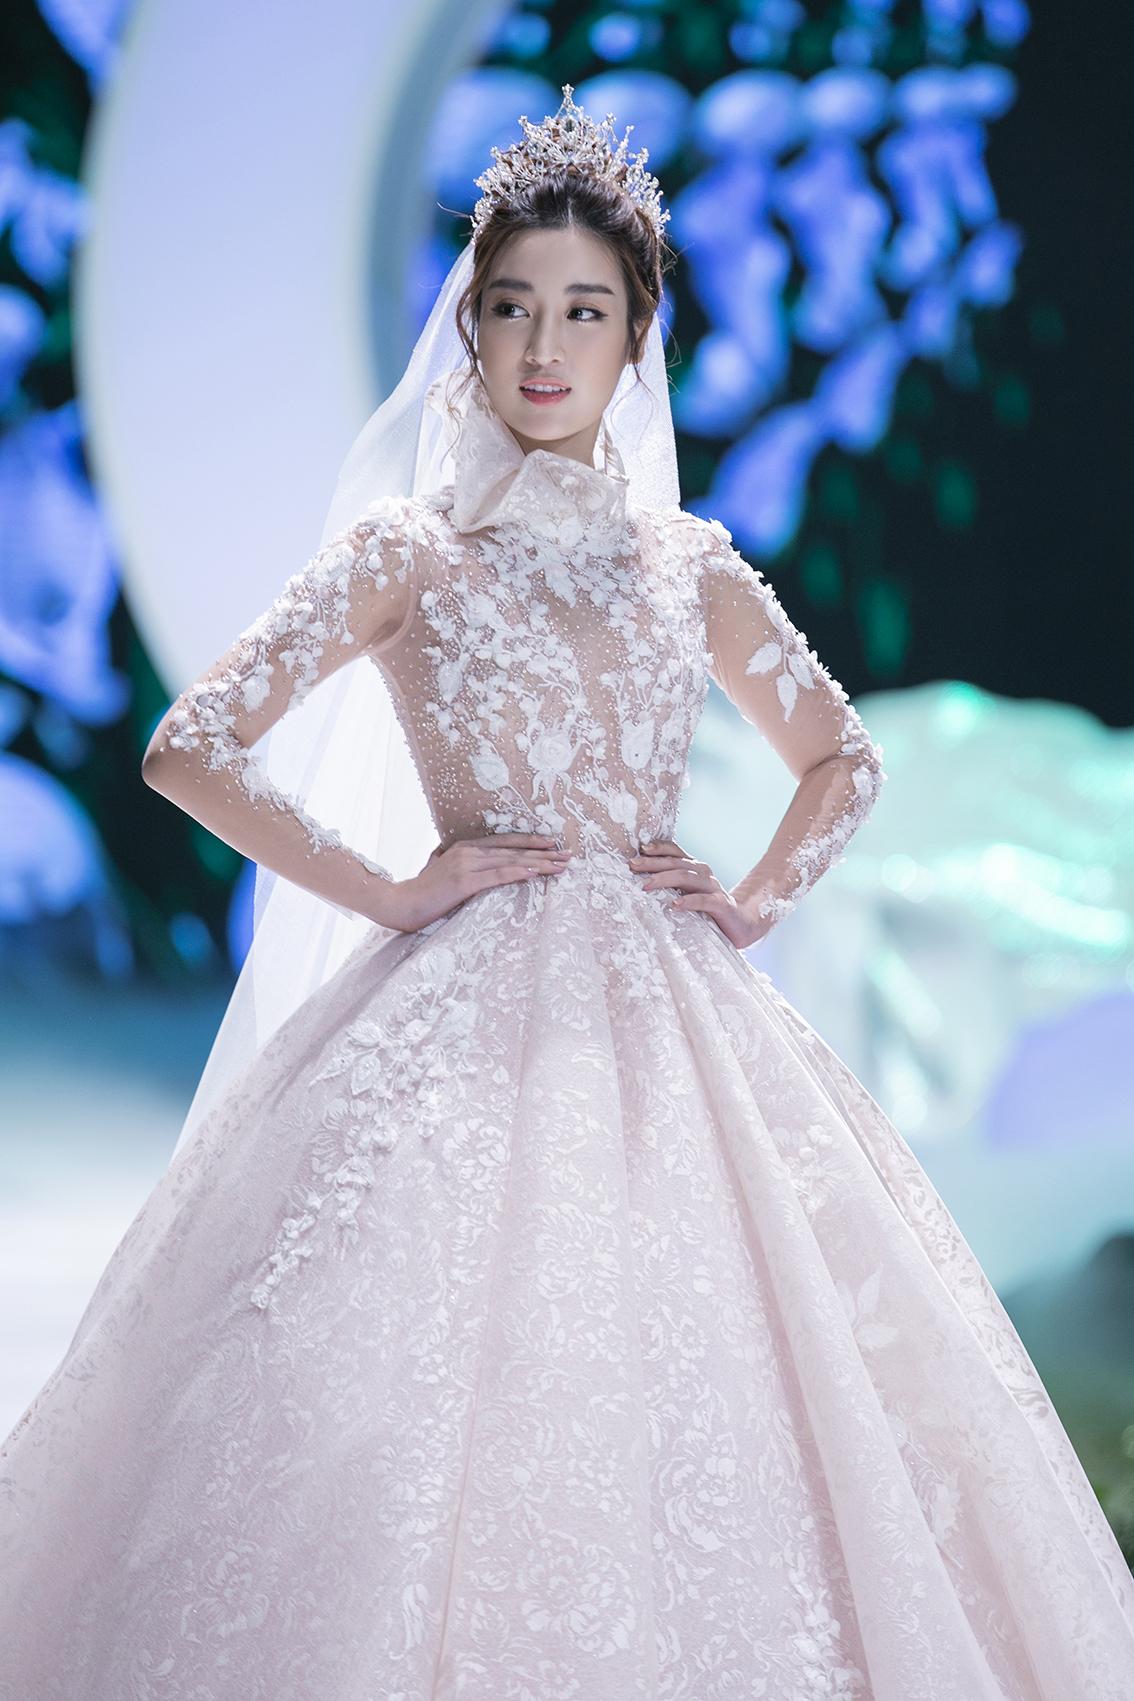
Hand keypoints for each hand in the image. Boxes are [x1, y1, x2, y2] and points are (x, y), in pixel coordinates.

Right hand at [380, 832, 573, 932]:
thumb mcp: (441, 870)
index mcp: (464, 847)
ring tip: (561, 866)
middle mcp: (468, 851)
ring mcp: (466, 864)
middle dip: (544, 853)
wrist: (401, 904)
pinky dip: (519, 872)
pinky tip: (536, 872)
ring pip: (511, 861)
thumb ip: (456, 863)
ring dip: (539, 863)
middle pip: (513, 849)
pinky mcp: (464, 881)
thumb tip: (466, 863)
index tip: (553, 845)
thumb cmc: (422, 893)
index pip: (505, 842)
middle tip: (568, 855)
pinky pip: (498, 875)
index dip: (531, 842)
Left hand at [628, 839, 772, 950]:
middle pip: (676, 862)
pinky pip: (703, 901)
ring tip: (645, 885)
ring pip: (686, 877)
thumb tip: (640, 882)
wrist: (742, 923)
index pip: (675, 851)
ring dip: (664, 879)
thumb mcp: (689, 893)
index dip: (658, 848)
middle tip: (632, 866)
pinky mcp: (721, 905)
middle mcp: (704, 873)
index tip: (640, 849)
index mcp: (695, 868)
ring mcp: (713, 888)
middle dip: (652, 863)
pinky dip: (688, 901)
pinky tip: (674, 905)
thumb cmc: (709, 910)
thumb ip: (672, 886)